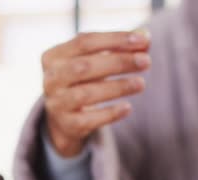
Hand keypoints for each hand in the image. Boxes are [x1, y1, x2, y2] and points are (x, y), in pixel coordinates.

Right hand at [42, 31, 150, 156]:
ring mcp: (57, 103)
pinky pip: (89, 119)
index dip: (115, 39)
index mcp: (54, 56)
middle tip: (146, 62)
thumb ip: (119, 47)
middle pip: (85, 66)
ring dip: (117, 87)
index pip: (85, 41)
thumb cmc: (83, 80)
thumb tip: (145, 37)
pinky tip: (127, 107)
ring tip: (141, 83)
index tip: (143, 41)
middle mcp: (51, 79)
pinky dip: (110, 113)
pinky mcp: (68, 124)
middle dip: (118, 62)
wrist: (64, 119)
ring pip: (87, 94)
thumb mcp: (96, 60)